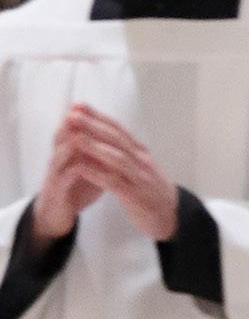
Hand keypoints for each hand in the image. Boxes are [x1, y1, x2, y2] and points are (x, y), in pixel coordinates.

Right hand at [29, 110, 107, 253]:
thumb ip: (102, 151)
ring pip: (59, 155)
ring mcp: (56, 174)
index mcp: (71, 151)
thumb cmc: (78, 186)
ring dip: (68, 145)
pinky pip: (62, 180)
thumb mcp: (93, 166)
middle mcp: (61, 158)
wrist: (60, 213)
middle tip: (81, 110)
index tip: (92, 105)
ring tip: (77, 135)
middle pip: (64, 136)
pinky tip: (78, 168)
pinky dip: (71, 173)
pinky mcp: (56, 191)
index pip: (75, 129)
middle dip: (74, 125)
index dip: (83, 118)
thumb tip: (121, 136)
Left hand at [63, 105, 177, 241]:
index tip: (78, 105)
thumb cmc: (151, 192)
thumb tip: (99, 139)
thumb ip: (122, 154)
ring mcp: (140, 178)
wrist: (172, 216)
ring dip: (95, 147)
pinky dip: (97, 174)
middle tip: (72, 114)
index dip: (98, 116)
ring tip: (75, 137)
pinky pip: (115, 183)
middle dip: (94, 125)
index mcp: (140, 153)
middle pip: (117, 139)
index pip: (118, 130)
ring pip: (117, 158)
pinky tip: (81, 169)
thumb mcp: (139, 168)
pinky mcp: (136, 196)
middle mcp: (142, 162)